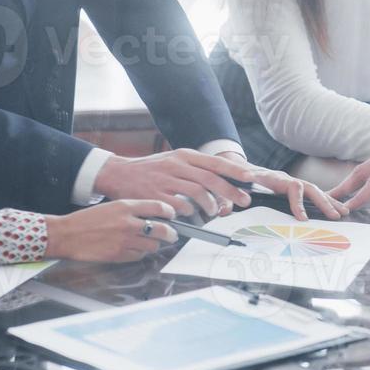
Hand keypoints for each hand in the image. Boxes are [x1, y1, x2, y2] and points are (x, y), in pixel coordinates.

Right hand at [44, 200, 178, 262]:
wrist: (68, 235)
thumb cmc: (87, 220)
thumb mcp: (112, 206)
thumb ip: (132, 209)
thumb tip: (153, 215)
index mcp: (125, 206)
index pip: (158, 206)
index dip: (169, 211)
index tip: (172, 214)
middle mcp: (128, 223)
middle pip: (162, 229)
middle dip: (170, 233)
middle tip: (172, 234)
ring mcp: (125, 240)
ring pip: (153, 245)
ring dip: (154, 244)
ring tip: (151, 242)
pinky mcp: (120, 255)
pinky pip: (139, 256)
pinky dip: (140, 253)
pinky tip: (135, 249)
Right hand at [93, 148, 256, 216]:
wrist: (119, 173)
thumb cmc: (152, 170)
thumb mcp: (175, 161)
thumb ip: (196, 171)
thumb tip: (223, 184)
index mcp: (184, 155)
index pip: (215, 162)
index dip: (235, 171)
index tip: (250, 178)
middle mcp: (177, 165)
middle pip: (210, 178)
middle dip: (230, 191)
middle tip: (243, 202)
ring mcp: (166, 179)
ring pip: (197, 192)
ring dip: (211, 204)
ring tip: (215, 211)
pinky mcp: (155, 195)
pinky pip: (179, 206)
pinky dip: (189, 211)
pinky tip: (191, 214)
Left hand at [220, 153, 348, 220]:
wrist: (236, 169)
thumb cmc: (234, 179)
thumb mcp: (228, 188)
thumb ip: (226, 199)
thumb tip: (224, 210)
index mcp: (271, 178)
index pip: (290, 187)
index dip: (297, 202)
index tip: (301, 218)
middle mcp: (284, 179)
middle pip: (308, 188)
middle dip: (323, 202)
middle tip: (334, 215)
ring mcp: (291, 183)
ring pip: (314, 191)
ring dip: (329, 201)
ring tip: (343, 212)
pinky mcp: (294, 189)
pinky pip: (313, 194)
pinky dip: (327, 201)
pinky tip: (339, 209)